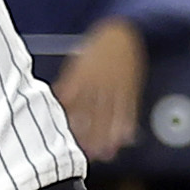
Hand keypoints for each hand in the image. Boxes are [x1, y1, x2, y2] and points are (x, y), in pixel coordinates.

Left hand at [53, 19, 149, 159]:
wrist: (122, 33)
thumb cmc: (96, 49)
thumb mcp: (77, 63)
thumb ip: (68, 84)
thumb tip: (57, 100)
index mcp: (84, 76)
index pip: (76, 105)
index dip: (74, 125)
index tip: (71, 142)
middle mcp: (101, 83)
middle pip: (96, 115)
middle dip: (93, 137)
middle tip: (90, 155)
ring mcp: (118, 86)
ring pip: (113, 115)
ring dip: (110, 136)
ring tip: (107, 153)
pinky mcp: (131, 88)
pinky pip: (130, 109)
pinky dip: (128, 124)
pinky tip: (126, 138)